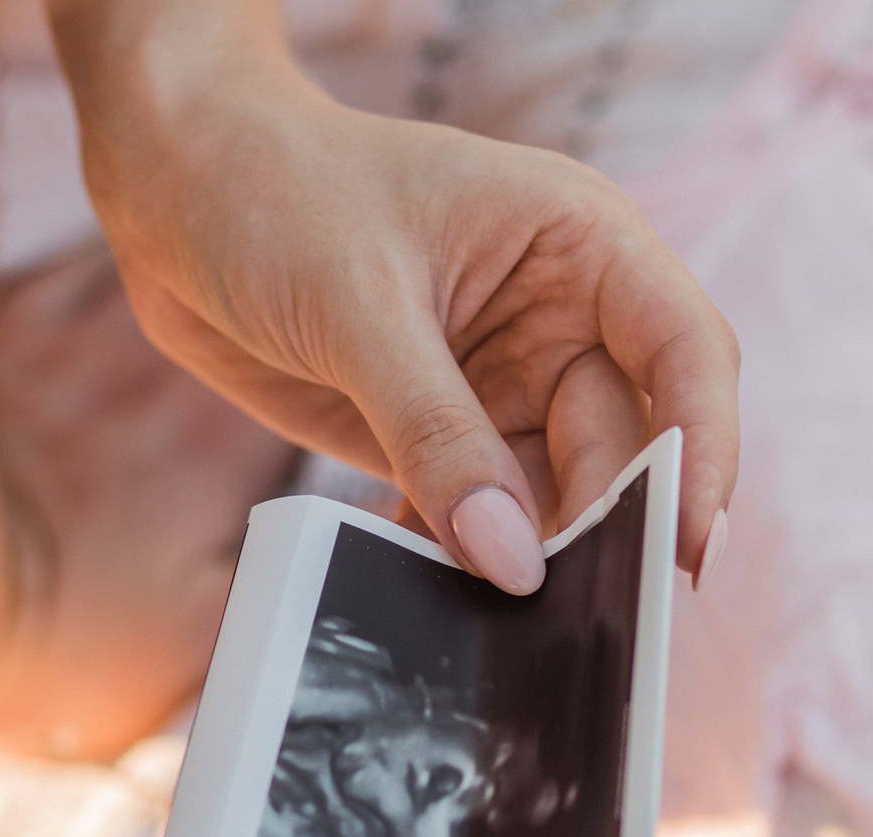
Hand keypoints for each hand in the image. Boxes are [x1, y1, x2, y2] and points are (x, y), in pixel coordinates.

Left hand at [49, 4, 739, 592]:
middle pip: (622, 445)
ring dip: (525, 557)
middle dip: (603, 529)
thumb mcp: (359, 308)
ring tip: (493, 615)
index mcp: (578, 241)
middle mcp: (558, 315)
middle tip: (571, 613)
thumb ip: (439, 436)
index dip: (702, 449)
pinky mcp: (440, 434)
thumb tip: (511, 560)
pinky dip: (460, 558)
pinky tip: (430, 593)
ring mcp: (501, 380)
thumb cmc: (271, 189)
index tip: (687, 544)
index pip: (684, 351)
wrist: (170, 185)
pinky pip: (477, 517)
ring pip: (552, 497)